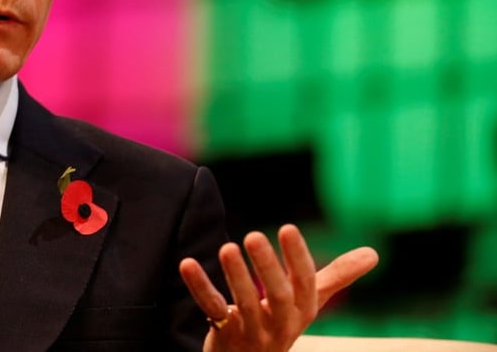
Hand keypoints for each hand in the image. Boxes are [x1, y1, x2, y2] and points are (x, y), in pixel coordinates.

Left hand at [179, 224, 377, 351]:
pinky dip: (199, 286)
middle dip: (268, 267)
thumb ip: (337, 277)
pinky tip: (187, 263)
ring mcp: (253, 332)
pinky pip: (212, 309)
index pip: (305, 283)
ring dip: (235, 276)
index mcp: (303, 309)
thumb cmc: (283, 323)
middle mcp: (282, 323)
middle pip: (278, 297)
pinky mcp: (225, 334)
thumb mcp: (310, 302)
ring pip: (245, 305)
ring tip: (226, 247)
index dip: (298, 257)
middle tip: (252, 236)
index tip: (287, 228)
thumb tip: (374, 254)